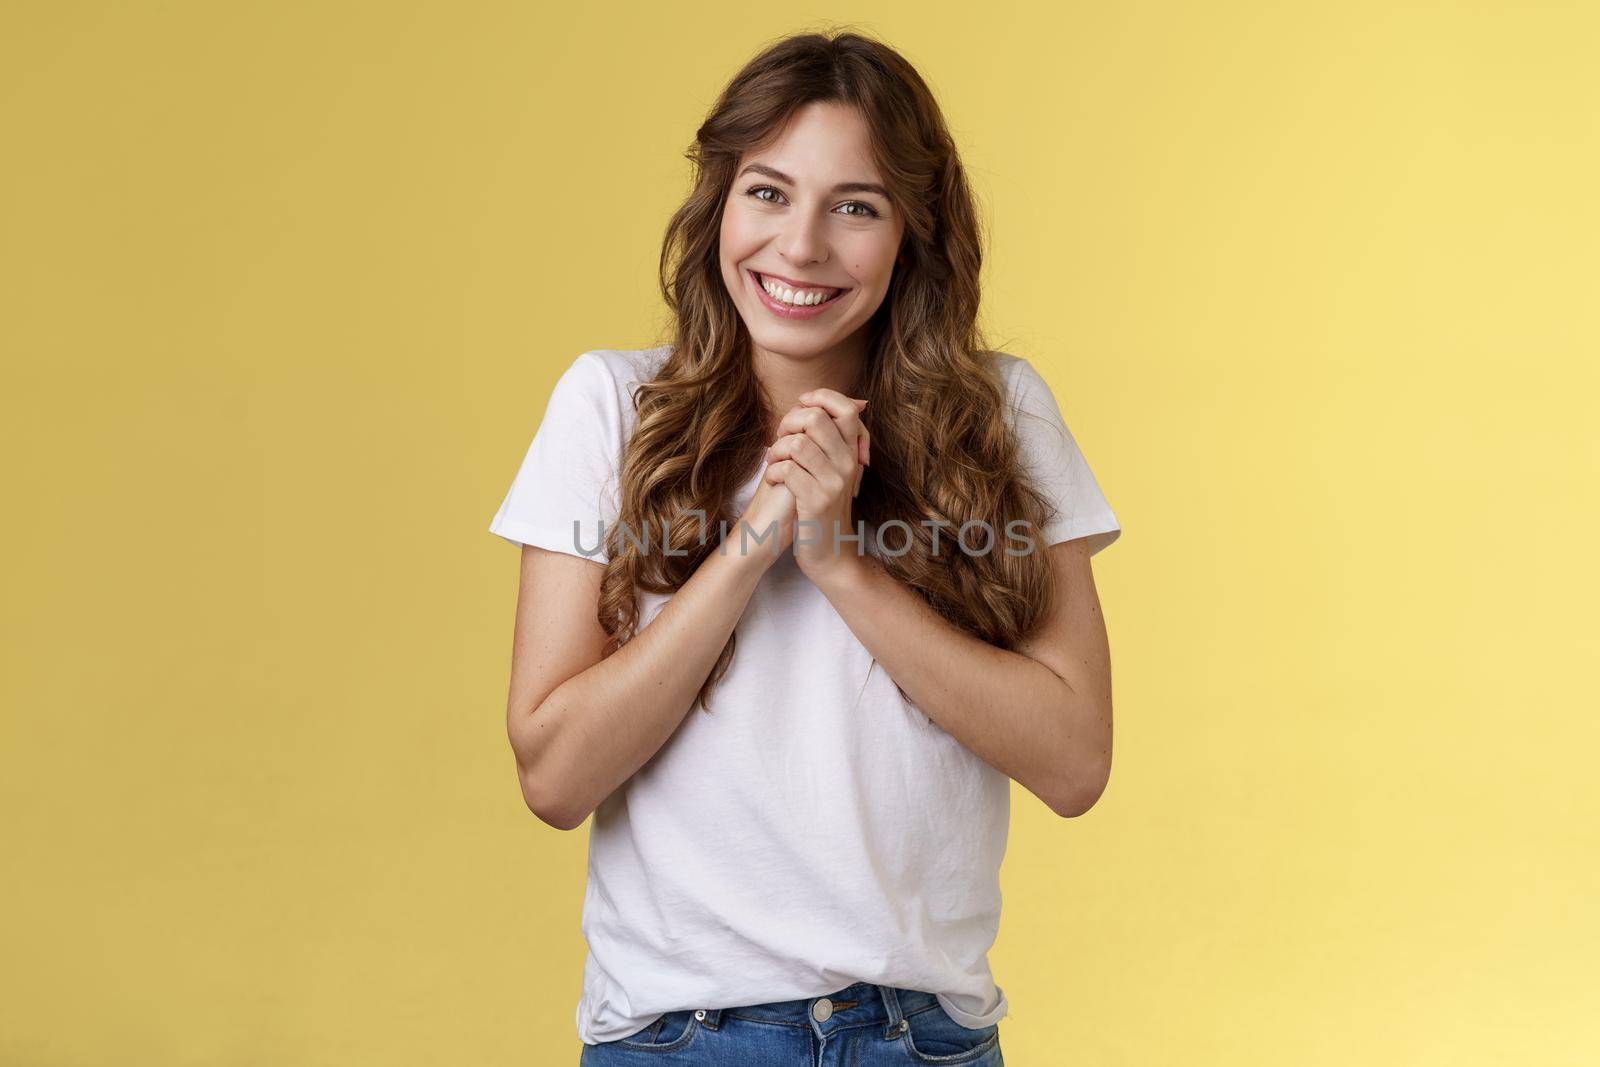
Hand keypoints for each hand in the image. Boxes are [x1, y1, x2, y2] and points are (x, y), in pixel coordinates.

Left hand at [762, 388, 870, 581]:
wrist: (829, 552)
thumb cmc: (820, 506)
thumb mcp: (830, 470)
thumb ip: (823, 436)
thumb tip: (811, 401)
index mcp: (852, 452)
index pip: (846, 408)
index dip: (820, 398)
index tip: (800, 406)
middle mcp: (848, 464)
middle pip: (816, 419)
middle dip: (789, 423)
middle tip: (780, 438)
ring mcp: (834, 483)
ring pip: (798, 443)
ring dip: (777, 449)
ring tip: (774, 461)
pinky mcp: (817, 501)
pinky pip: (788, 469)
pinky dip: (773, 472)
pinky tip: (773, 480)